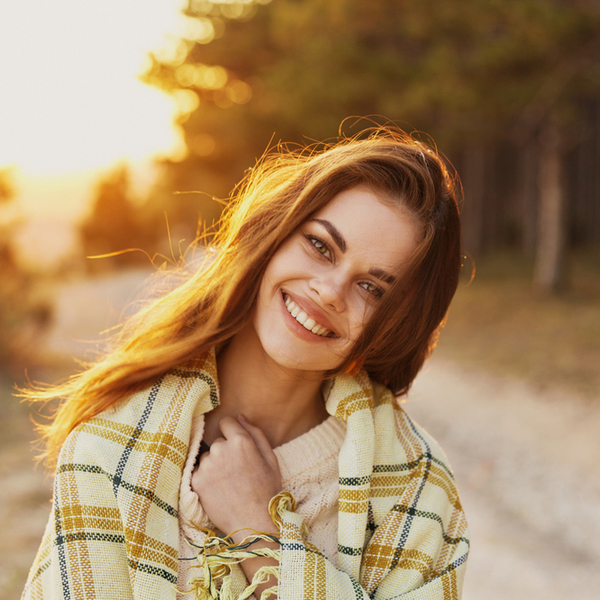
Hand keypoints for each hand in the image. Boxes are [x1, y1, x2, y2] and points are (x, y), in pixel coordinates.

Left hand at [191, 415, 282, 538]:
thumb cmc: (267, 491)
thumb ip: (255, 433)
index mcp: (240, 441)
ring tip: (228, 483)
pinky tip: (219, 491)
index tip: (237, 447)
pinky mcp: (195, 481)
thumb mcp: (271, 458)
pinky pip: (199, 472)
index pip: (226, 422)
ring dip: (215, 465)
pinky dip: (206, 479)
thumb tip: (240, 417)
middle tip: (237, 471)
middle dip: (225, 451)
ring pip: (208, 457)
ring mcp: (206, 465)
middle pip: (217, 441)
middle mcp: (220, 449)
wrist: (254, 524)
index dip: (232, 433)